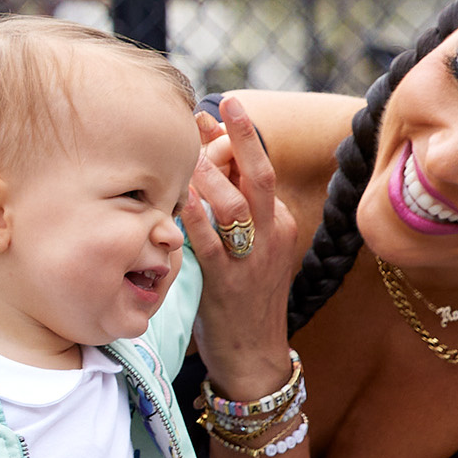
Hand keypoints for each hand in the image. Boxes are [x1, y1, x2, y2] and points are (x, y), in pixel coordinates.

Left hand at [187, 94, 297, 393]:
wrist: (254, 353)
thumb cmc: (241, 296)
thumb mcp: (247, 246)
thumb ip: (231, 207)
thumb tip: (206, 159)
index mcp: (278, 222)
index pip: (260, 170)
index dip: (237, 138)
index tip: (214, 111)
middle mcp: (272, 235)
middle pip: (259, 176)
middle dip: (241, 137)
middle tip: (217, 105)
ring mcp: (253, 260)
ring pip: (237, 205)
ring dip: (211, 173)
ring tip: (188, 147)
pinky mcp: (228, 283)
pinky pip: (212, 245)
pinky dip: (195, 217)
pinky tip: (179, 196)